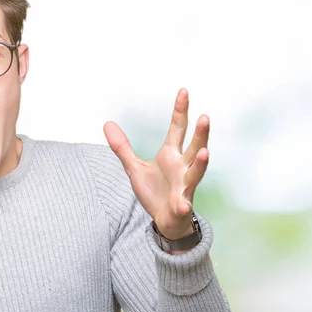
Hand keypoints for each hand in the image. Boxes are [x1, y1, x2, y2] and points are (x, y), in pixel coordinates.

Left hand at [103, 88, 209, 240]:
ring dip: (200, 163)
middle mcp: (182, 167)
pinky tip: (184, 204)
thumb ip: (122, 147)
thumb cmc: (154, 191)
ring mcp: (184, 186)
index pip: (178, 128)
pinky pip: (183, 204)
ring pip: (196, 173)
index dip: (180, 110)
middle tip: (205, 116)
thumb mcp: (134, 167)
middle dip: (201, 133)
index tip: (184, 91)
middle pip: (193, 147)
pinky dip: (184, 204)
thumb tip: (107, 123)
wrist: (165, 220)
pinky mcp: (181, 205)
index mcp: (171, 155)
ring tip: (204, 152)